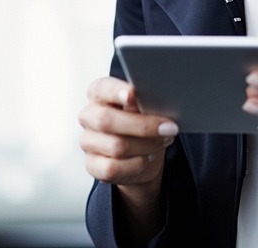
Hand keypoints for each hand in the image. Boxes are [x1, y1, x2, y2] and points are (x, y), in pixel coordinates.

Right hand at [79, 76, 177, 238]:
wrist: (144, 155)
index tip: (134, 93)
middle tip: (170, 127)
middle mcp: (88, 115)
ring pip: (114, 146)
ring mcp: (87, 142)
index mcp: (98, 92)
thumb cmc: (148, 122)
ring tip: (164, 143)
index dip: (116, 90)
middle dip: (143, 125)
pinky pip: (112, 170)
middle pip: (108, 120)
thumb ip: (148, 99)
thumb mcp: (150, 107)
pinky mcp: (92, 167)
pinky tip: (149, 160)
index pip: (100, 87)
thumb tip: (160, 94)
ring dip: (145, 145)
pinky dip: (136, 165)